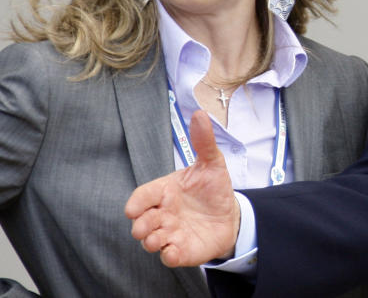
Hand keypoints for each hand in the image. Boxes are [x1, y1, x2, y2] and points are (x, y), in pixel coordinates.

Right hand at [125, 110, 239, 266]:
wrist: (230, 215)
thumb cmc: (213, 189)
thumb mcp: (212, 163)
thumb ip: (203, 142)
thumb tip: (199, 113)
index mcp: (165, 191)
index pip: (143, 196)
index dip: (137, 202)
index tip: (133, 209)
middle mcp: (162, 214)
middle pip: (141, 221)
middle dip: (141, 225)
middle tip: (146, 226)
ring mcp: (170, 233)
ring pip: (151, 241)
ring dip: (151, 241)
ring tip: (158, 239)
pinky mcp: (181, 250)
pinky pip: (169, 256)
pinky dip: (169, 255)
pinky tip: (173, 251)